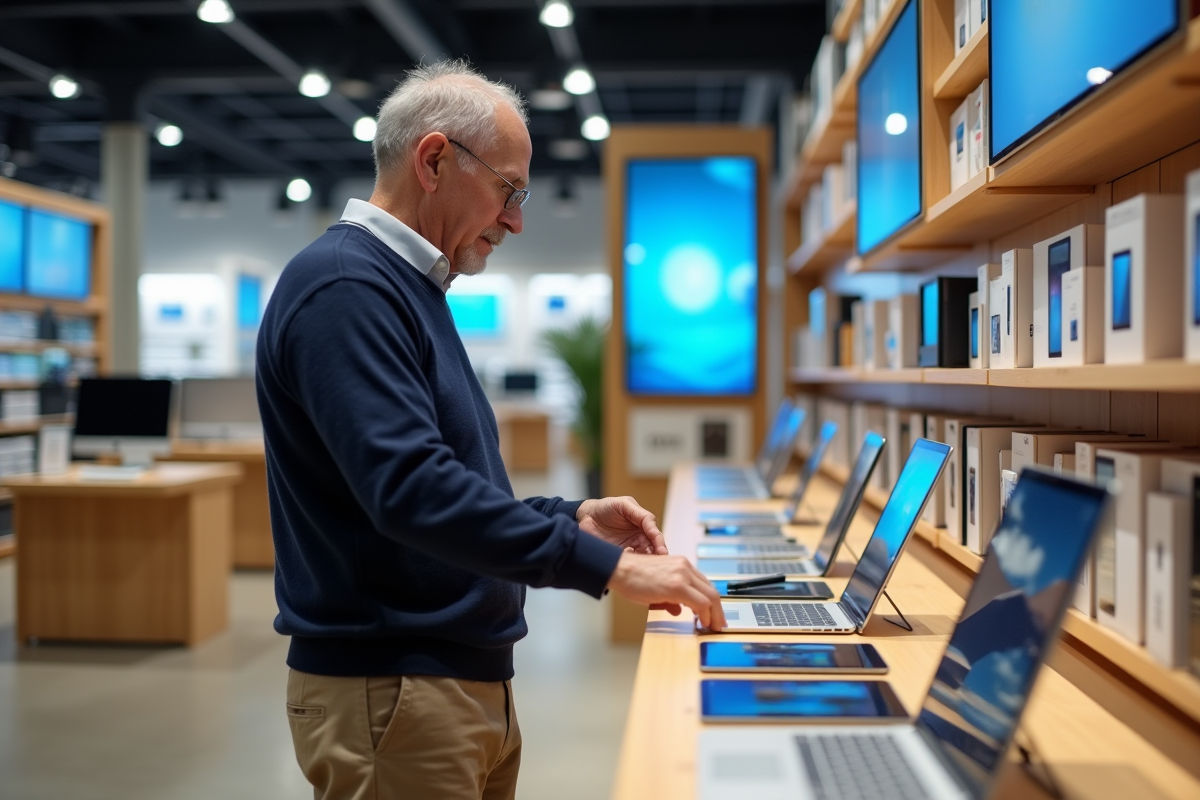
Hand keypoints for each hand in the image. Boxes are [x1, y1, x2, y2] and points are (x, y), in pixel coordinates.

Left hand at [577, 496, 667, 554]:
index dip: (660, 544)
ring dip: (642, 561)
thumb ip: (640, 514)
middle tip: (655, 563)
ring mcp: (629, 548)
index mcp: (643, 525)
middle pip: (652, 550)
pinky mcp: (618, 556)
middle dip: (655, 557)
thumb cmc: (605, 507)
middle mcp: (639, 538)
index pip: (655, 536)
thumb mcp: (624, 504)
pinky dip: (630, 564)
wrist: (585, 516)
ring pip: (642, 559)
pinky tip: (627, 562)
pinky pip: (628, 563)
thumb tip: (654, 525)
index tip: (662, 552)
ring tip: (639, 563)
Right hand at [606, 552, 725, 629]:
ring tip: (714, 626)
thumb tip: (679, 610)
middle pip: (712, 590)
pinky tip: (703, 622)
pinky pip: (700, 603)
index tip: (715, 613)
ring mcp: (683, 575)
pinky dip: (705, 615)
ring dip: (714, 614)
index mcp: (681, 565)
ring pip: (710, 597)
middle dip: (718, 610)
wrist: (620, 569)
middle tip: (720, 623)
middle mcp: (685, 567)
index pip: (704, 584)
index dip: (712, 601)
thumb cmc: (632, 576)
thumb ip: (670, 597)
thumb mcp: (657, 586)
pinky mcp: (678, 586)